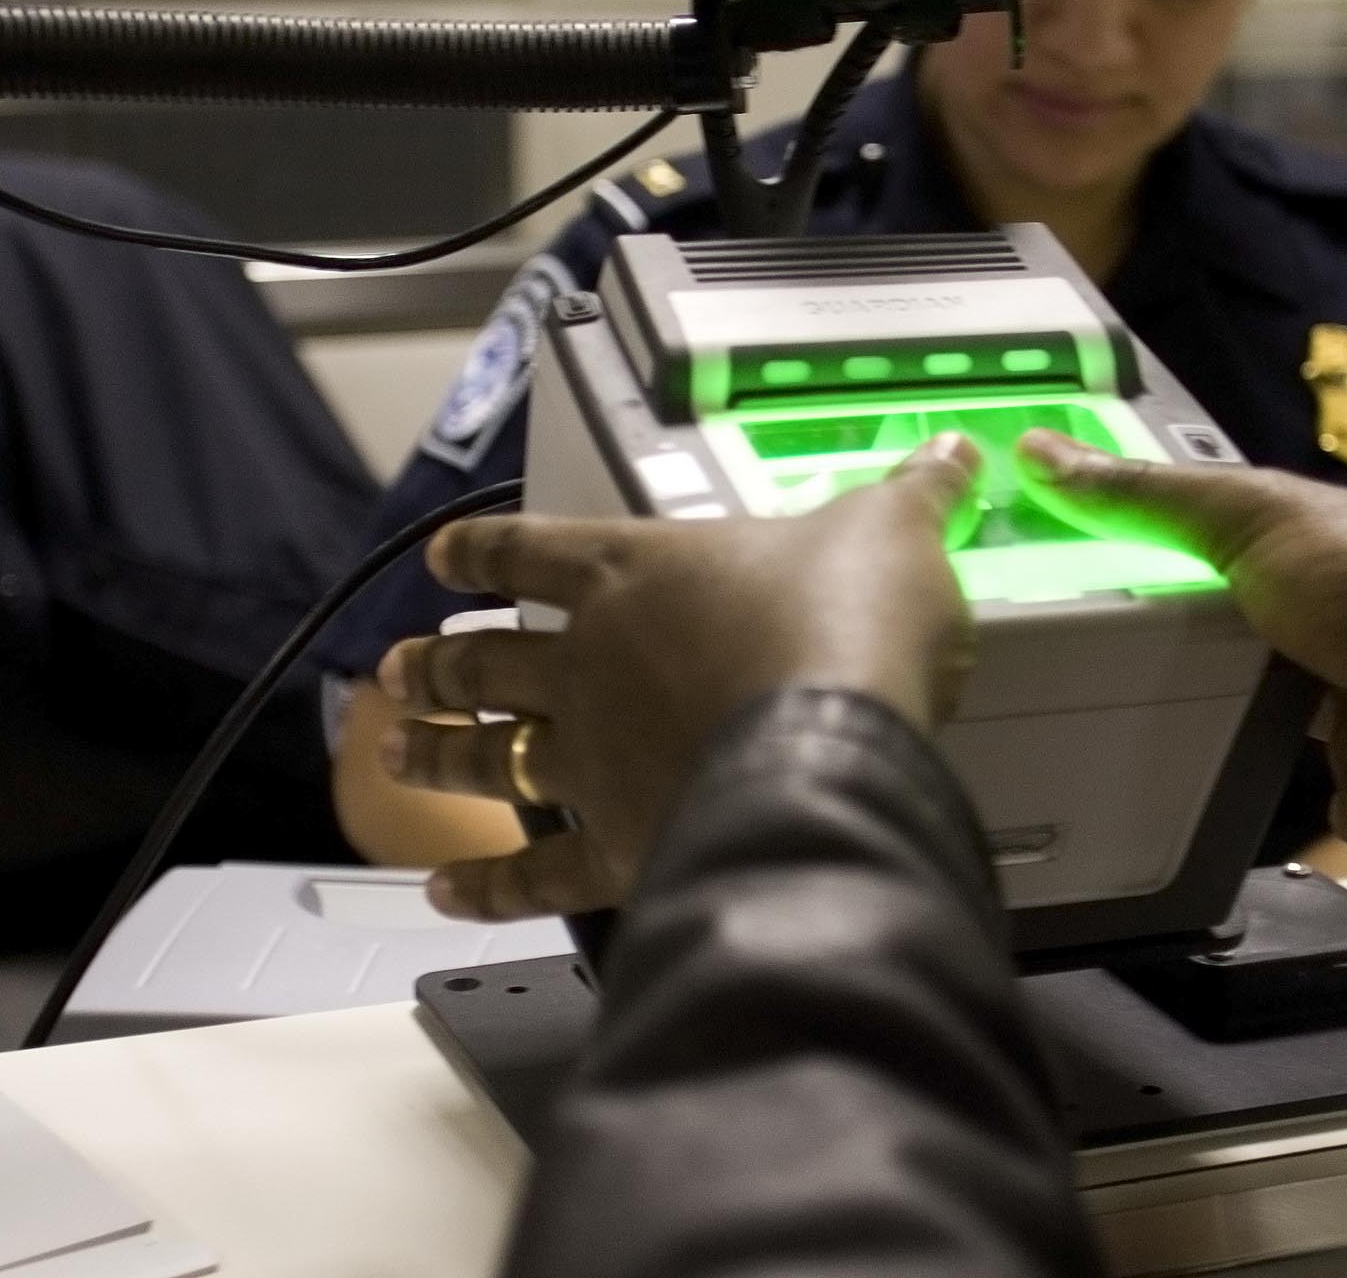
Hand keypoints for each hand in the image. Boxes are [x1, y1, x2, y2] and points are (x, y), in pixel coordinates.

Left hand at [377, 435, 980, 920]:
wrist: (834, 746)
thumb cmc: (846, 631)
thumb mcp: (889, 533)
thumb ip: (910, 498)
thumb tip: (951, 455)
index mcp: (636, 570)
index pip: (532, 548)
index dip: (481, 550)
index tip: (444, 558)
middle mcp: (592, 662)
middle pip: (487, 658)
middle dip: (437, 664)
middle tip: (398, 670)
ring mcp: (593, 756)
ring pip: (487, 753)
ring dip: (433, 753)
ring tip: (395, 753)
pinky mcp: (617, 845)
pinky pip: (533, 872)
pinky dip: (485, 885)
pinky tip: (447, 891)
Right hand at [1017, 431, 1346, 876]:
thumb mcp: (1264, 518)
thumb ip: (1156, 497)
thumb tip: (1044, 451)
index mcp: (1331, 541)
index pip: (1221, 524)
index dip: (1145, 527)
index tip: (1057, 537)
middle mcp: (1340, 618)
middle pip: (1221, 616)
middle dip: (1153, 623)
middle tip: (1046, 632)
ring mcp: (1343, 705)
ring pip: (1237, 698)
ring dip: (1181, 702)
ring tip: (1074, 703)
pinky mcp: (1339, 784)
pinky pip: (1256, 779)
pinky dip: (1213, 779)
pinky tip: (1143, 773)